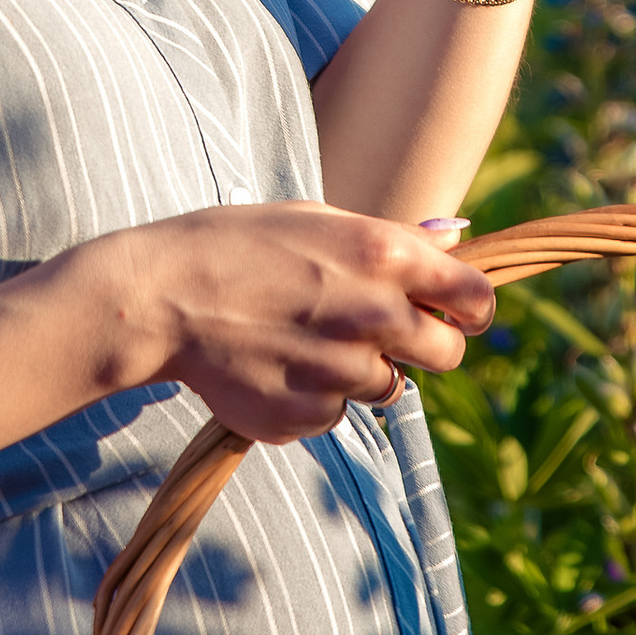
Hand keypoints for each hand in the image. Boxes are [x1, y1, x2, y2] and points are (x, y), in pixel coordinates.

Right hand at [115, 205, 496, 444]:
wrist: (159, 298)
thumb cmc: (236, 245)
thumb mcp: (316, 218)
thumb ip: (393, 238)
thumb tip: (456, 242)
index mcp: (382, 256)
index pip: (476, 298)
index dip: (471, 310)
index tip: (456, 315)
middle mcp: (373, 316)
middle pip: (448, 356)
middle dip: (425, 349)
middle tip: (380, 334)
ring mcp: (340, 373)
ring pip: (388, 390)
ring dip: (361, 373)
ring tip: (303, 340)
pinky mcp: (307, 416)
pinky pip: (333, 415)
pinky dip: (313, 398)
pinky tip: (272, 364)